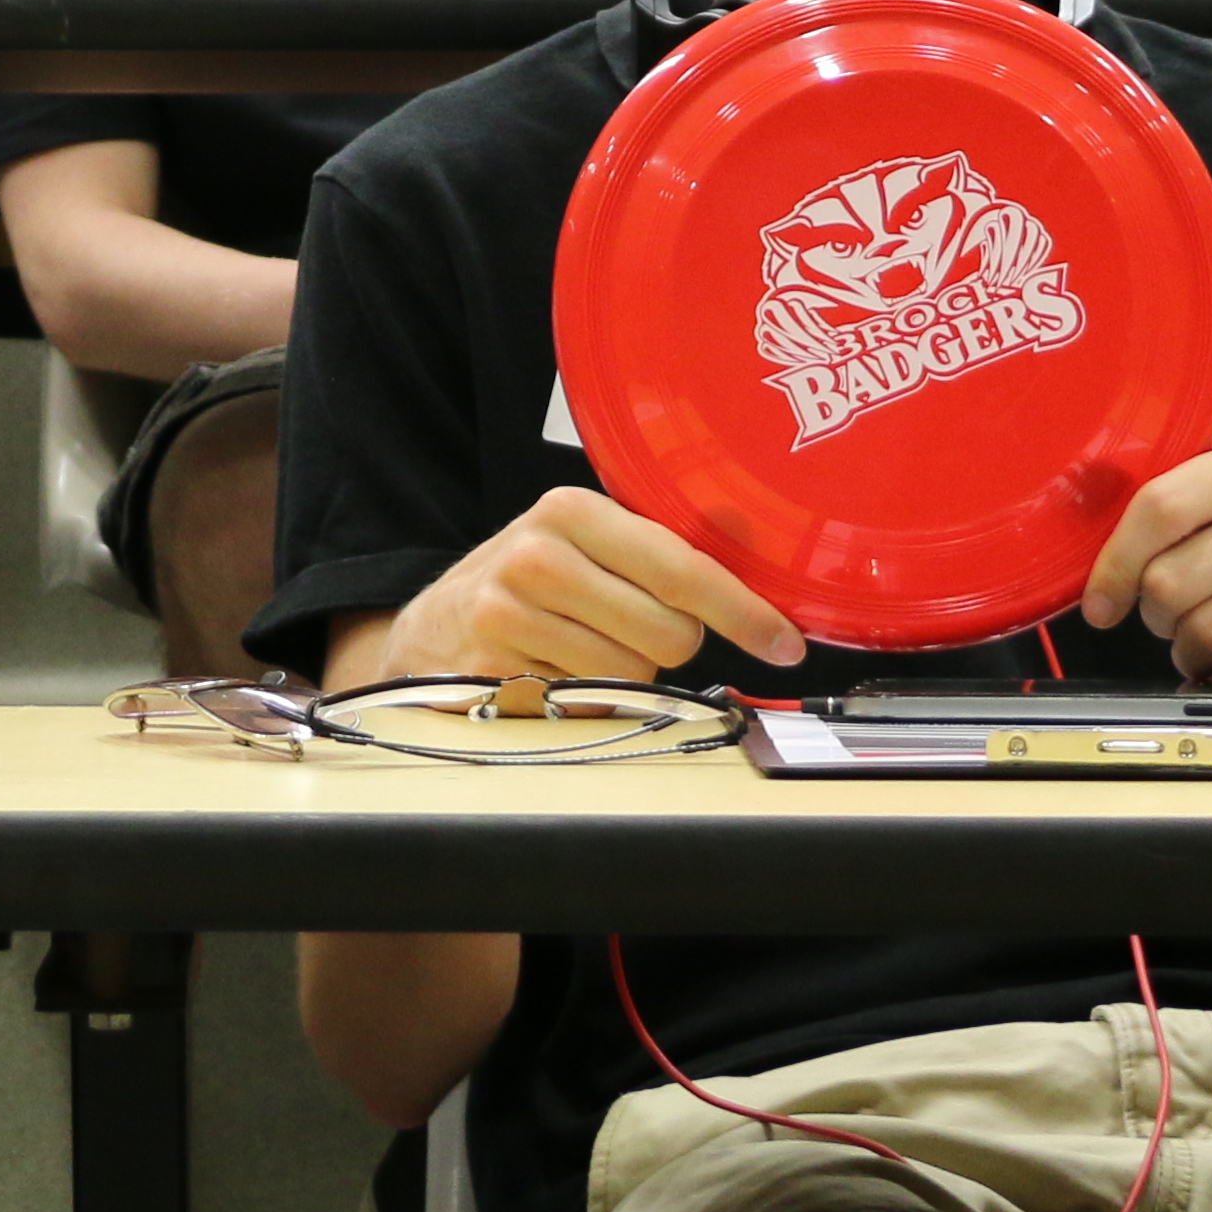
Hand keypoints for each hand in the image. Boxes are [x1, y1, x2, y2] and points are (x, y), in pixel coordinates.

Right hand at [377, 483, 804, 681]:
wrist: (430, 629)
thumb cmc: (526, 585)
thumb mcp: (581, 545)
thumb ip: (654, 555)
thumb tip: (758, 597)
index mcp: (571, 509)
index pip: (682, 567)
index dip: (742, 611)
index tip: (781, 642)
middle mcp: (537, 554)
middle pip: (670, 633)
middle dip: (668, 644)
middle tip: (627, 628)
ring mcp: (509, 613)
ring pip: (634, 673)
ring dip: (625, 674)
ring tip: (581, 648)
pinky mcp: (494, 669)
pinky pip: (587, 702)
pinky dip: (585, 698)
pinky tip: (553, 671)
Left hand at [1081, 441, 1211, 685]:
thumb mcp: (1204, 525)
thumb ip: (1151, 521)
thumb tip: (1082, 554)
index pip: (1160, 507)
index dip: (1116, 564)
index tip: (1100, 605)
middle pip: (1173, 577)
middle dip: (1158, 614)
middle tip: (1172, 618)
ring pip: (1208, 626)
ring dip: (1193, 647)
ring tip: (1208, 638)